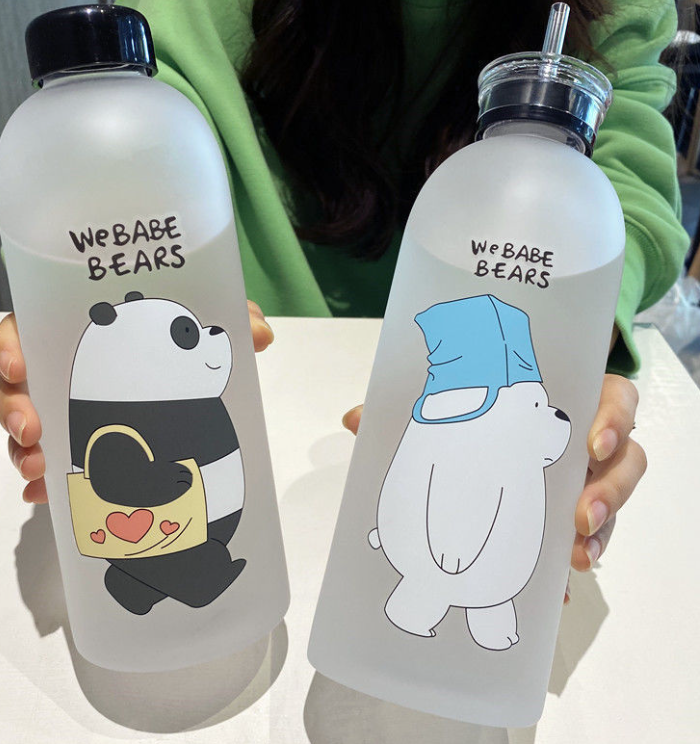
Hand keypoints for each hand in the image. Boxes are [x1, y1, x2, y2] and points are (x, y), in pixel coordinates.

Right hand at [0, 301, 273, 503]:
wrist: (187, 383)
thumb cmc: (181, 344)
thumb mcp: (203, 326)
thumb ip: (231, 318)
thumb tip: (260, 334)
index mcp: (76, 332)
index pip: (25, 329)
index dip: (9, 346)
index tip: (17, 366)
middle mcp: (61, 370)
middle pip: (14, 385)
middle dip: (12, 409)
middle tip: (31, 432)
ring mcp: (63, 410)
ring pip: (25, 429)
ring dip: (23, 452)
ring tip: (39, 471)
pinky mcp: (78, 446)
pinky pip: (51, 464)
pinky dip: (46, 483)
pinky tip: (48, 497)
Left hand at [342, 373, 645, 599]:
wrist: (496, 428)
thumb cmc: (479, 415)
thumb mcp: (452, 411)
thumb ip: (408, 414)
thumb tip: (353, 420)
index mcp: (567, 400)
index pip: (613, 399)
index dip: (613, 418)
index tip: (590, 444)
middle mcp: (588, 440)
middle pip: (626, 458)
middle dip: (611, 488)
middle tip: (580, 514)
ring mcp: (586, 480)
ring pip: (616, 501)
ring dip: (602, 529)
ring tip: (575, 554)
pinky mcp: (577, 515)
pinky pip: (592, 538)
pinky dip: (580, 556)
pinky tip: (561, 581)